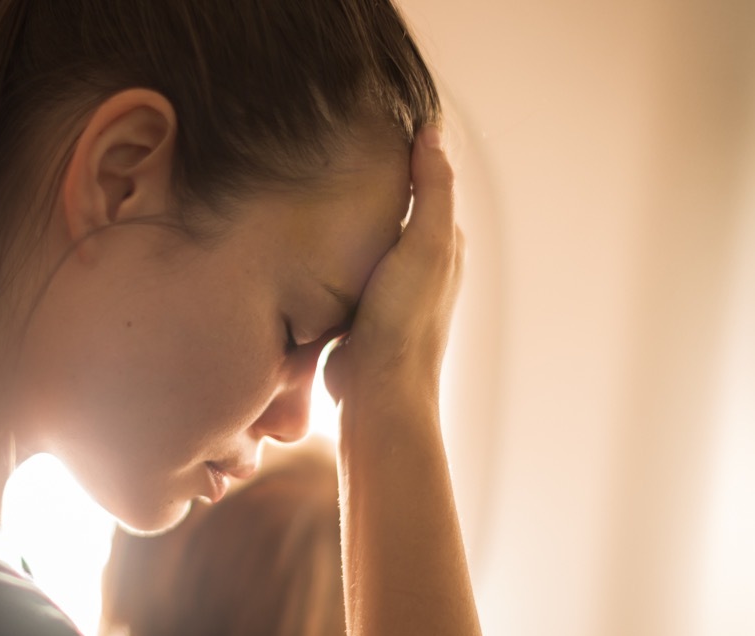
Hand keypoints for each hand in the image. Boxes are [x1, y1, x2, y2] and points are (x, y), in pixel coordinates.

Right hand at [324, 125, 463, 404]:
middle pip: (396, 210)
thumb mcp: (425, 244)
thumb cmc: (403, 321)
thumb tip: (432, 130)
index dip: (406, 153)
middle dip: (373, 183)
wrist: (376, 392)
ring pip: (368, 239)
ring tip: (317, 188)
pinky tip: (311, 243)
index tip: (372, 123)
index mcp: (444, 244)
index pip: (428, 183)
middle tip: (336, 150)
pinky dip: (333, 252)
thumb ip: (432, 188)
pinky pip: (345, 268)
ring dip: (350, 218)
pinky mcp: (360, 311)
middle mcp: (421, 265)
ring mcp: (389, 290)